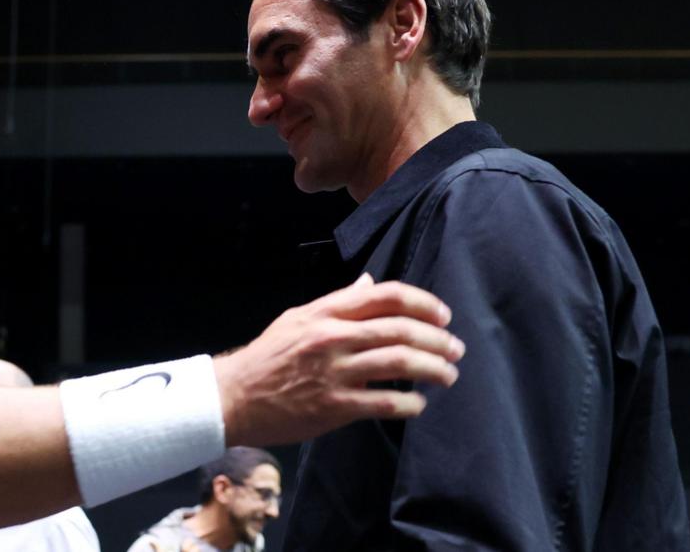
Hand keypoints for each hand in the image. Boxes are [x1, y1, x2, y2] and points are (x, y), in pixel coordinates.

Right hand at [214, 273, 462, 445]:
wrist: (234, 396)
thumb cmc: (267, 356)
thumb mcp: (297, 318)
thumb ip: (337, 302)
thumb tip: (368, 283)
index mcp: (325, 312)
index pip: (385, 296)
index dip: (423, 303)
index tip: (443, 316)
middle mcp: (332, 337)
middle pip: (400, 330)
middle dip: (437, 340)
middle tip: (455, 350)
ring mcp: (333, 372)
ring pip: (399, 363)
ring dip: (433, 369)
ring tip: (448, 375)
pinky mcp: (334, 406)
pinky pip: (384, 402)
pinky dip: (410, 404)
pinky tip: (418, 405)